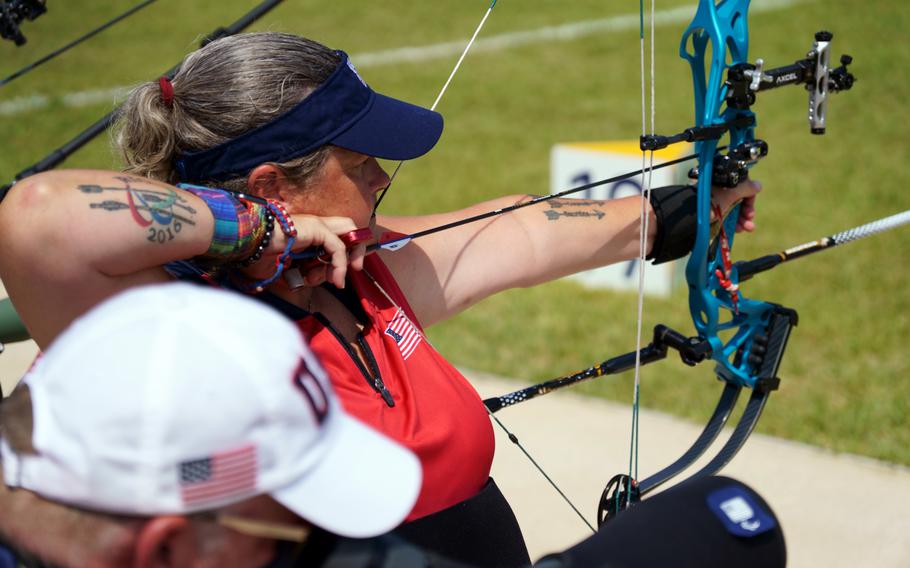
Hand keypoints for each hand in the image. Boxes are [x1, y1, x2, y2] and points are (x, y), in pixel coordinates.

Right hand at [244, 215, 366, 288]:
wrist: (247, 243)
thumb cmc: (259, 257)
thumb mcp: (287, 270)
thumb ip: (303, 274)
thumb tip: (313, 280)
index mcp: (306, 233)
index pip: (335, 235)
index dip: (345, 251)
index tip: (343, 271)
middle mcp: (314, 225)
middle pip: (348, 228)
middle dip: (356, 249)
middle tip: (355, 268)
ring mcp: (316, 225)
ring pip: (348, 235)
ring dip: (347, 260)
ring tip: (336, 280)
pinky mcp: (316, 228)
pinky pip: (337, 248)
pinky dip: (340, 265)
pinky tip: (335, 279)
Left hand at [710, 179, 760, 232]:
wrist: (691, 215)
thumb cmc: (711, 200)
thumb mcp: (732, 192)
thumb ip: (747, 188)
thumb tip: (758, 185)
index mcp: (724, 181)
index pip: (743, 187)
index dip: (749, 198)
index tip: (750, 208)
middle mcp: (720, 191)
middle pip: (739, 200)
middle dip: (747, 212)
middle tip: (749, 220)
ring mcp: (716, 203)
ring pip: (734, 211)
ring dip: (743, 220)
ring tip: (748, 228)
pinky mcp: (712, 215)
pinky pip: (727, 218)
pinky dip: (734, 223)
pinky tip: (739, 230)